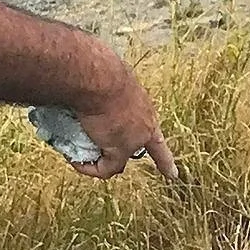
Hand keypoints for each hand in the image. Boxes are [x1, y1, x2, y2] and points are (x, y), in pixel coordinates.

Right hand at [64, 48, 178, 182]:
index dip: (164, 157)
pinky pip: (104, 168)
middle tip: (106, 157)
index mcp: (144, 107)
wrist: (98, 78)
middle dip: (125, 154)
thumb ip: (104, 93)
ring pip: (117, 160)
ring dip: (98, 160)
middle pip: (137, 148)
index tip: (173, 176)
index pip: (155, 135)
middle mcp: (145, 125)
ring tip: (78, 152)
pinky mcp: (120, 150)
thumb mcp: (108, 82)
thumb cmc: (100, 73)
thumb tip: (88, 92)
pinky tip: (75, 160)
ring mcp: (135, 140)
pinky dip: (88, 167)